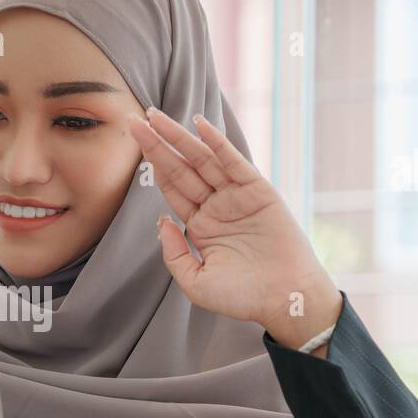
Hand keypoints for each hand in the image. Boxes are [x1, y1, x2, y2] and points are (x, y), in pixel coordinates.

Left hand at [127, 107, 342, 354]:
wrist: (284, 301)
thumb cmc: (243, 297)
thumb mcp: (195, 281)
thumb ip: (174, 253)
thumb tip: (162, 220)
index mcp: (201, 225)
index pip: (172, 188)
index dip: (153, 165)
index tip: (133, 143)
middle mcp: (217, 206)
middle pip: (181, 168)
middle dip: (157, 144)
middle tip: (134, 120)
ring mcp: (237, 197)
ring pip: (202, 160)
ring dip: (179, 137)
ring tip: (155, 116)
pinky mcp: (259, 192)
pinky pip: (234, 162)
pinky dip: (218, 143)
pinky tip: (199, 125)